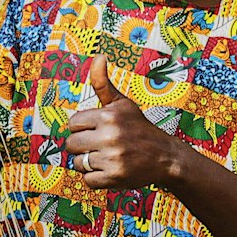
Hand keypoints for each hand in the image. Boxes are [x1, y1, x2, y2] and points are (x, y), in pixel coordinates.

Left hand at [65, 55, 183, 189]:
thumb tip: (99, 56)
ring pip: (78, 163)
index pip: (73, 123)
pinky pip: (88, 180)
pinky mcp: (115, 177)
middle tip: (99, 146)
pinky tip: (109, 170)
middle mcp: (110, 136)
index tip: (96, 130)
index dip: (82, 128)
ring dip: (88, 163)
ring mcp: (112, 158)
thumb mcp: (123, 104)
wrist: (165, 156)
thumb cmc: (139, 128)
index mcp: (109, 115)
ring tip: (106, 158)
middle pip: (71, 144)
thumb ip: (103, 84)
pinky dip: (95, 178)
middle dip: (82, 146)